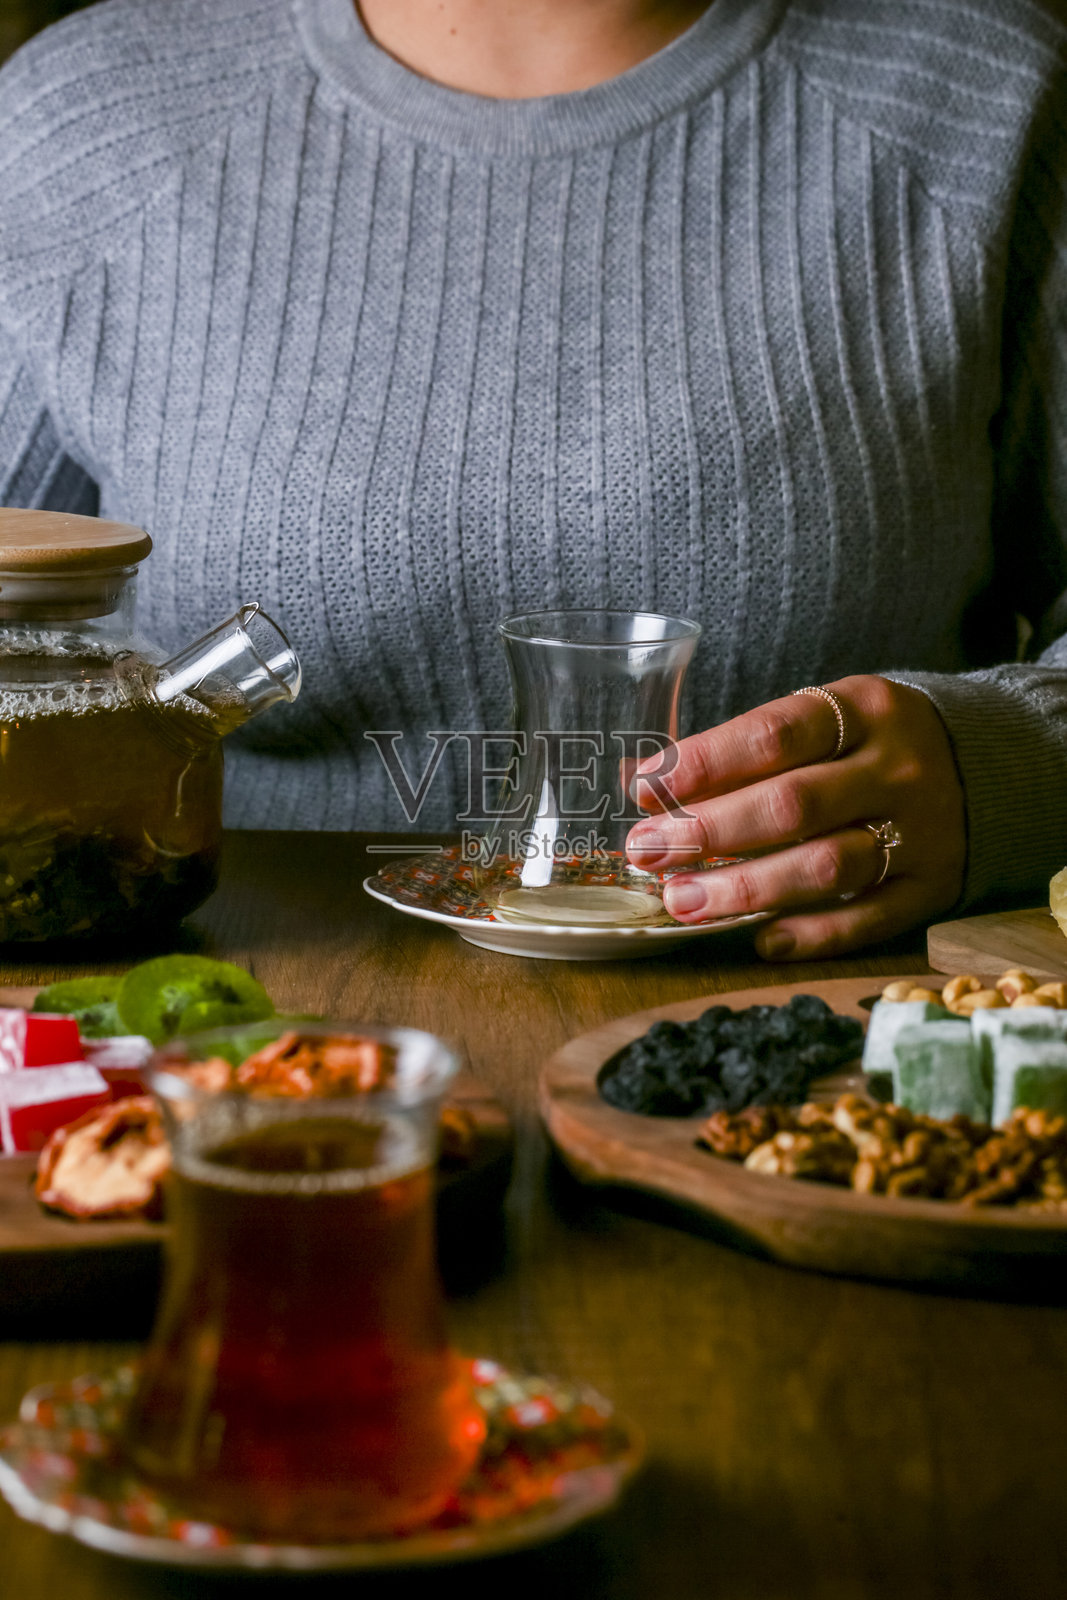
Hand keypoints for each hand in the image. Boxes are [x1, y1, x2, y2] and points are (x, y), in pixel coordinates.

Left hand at [625, 675, 966, 958]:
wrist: (991, 767)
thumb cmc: (871, 745)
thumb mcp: (826, 722)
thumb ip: (745, 752)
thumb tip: (641, 783)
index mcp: (865, 710)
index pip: (773, 735)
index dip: (703, 764)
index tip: (645, 790)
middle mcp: (897, 768)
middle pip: (792, 804)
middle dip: (709, 831)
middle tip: (647, 852)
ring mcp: (919, 832)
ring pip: (825, 867)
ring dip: (745, 889)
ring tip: (682, 902)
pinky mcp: (932, 887)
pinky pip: (867, 919)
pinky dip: (811, 935)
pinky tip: (759, 941)